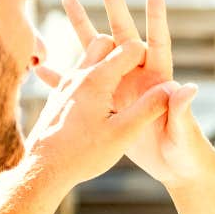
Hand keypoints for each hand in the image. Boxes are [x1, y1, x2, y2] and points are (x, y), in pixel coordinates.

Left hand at [23, 32, 173, 186]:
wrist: (42, 170)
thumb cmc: (84, 154)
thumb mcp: (124, 133)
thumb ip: (149, 107)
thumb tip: (173, 88)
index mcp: (98, 79)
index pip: (130, 49)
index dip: (146, 56)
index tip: (153, 70)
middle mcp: (79, 75)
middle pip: (104, 42)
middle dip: (123, 50)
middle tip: (137, 68)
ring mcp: (65, 86)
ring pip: (87, 57)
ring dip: (105, 61)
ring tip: (118, 76)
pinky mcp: (58, 98)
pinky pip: (75, 76)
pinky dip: (89, 77)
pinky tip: (90, 89)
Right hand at [56, 0, 214, 187]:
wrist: (174, 167)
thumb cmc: (186, 151)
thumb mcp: (183, 133)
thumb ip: (182, 111)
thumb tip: (190, 88)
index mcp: (160, 77)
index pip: (158, 40)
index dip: (157, 16)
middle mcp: (139, 74)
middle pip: (123, 32)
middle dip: (114, 2)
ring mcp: (121, 86)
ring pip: (97, 49)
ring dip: (81, 25)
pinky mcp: (108, 102)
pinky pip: (78, 85)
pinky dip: (61, 75)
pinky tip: (41, 63)